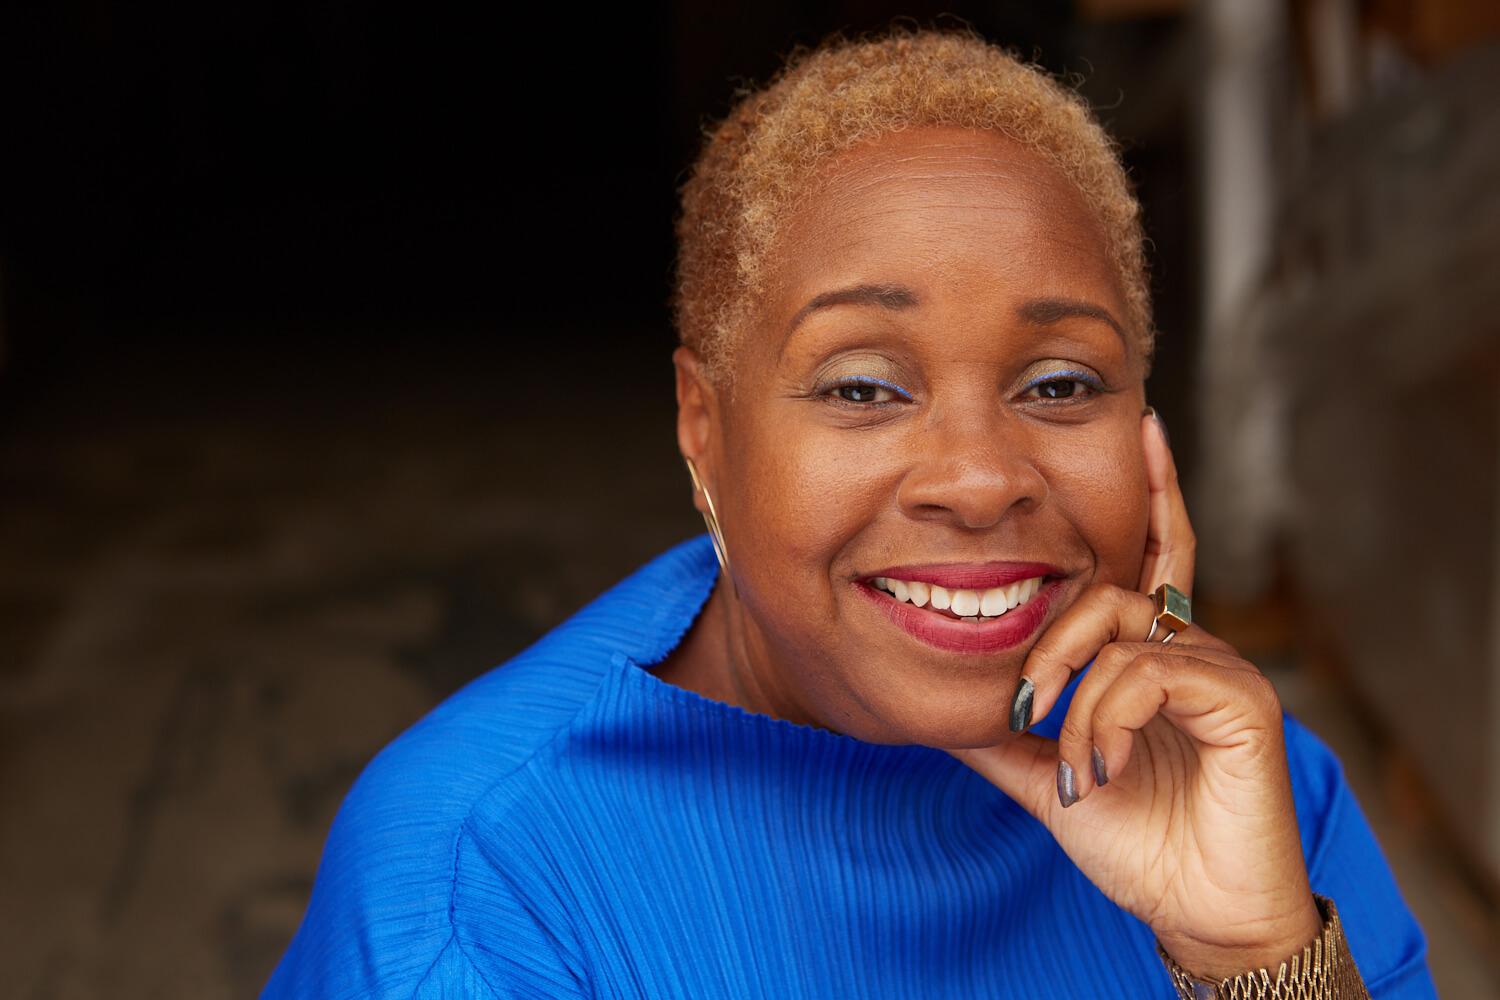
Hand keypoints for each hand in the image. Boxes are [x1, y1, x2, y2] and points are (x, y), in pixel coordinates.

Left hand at [938, 409, 1322, 980]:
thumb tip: (940, 706)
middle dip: (1050, 641)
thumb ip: (1004, 734)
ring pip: (1116, 631)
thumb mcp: (1049, 774)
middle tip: (1028, 708)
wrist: (1200, 914)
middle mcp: (1191, 646)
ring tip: (1069, 763)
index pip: (1150, 554)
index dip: (1152, 491)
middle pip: (1107, 588)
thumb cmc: (1137, 841)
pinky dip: (1105, 719)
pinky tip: (1099, 769)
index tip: (1142, 425)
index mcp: (1152, 655)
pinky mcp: (1243, 699)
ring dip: (1072, 698)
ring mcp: (1220, 668)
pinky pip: (1145, 672)